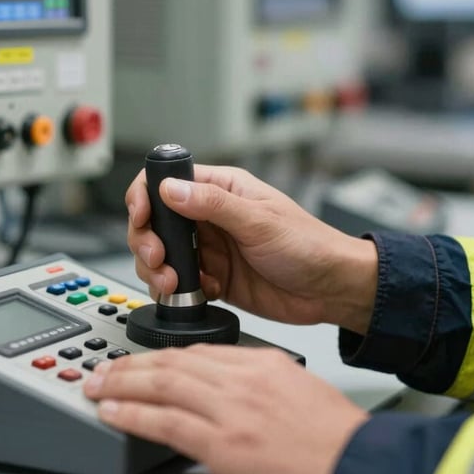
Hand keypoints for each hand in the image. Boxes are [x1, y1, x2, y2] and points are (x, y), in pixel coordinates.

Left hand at [83, 344, 368, 473]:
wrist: (360, 467)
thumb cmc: (336, 436)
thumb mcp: (298, 388)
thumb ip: (260, 380)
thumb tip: (230, 387)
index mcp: (260, 362)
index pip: (198, 349)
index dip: (162, 354)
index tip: (144, 360)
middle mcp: (242, 378)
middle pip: (172, 359)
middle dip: (132, 363)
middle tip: (105, 366)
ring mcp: (231, 409)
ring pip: (162, 383)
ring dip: (123, 382)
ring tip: (98, 385)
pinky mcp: (224, 444)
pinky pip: (165, 422)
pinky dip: (133, 414)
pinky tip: (114, 412)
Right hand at [125, 164, 376, 332]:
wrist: (332, 290)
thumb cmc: (309, 245)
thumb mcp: (260, 221)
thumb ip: (212, 204)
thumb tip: (171, 189)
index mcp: (220, 189)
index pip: (166, 181)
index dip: (145, 196)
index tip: (142, 217)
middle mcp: (209, 217)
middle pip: (155, 222)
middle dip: (147, 241)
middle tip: (159, 260)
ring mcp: (209, 249)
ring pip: (161, 256)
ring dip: (158, 271)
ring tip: (174, 284)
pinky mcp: (212, 278)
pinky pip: (179, 284)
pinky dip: (180, 292)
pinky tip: (204, 292)